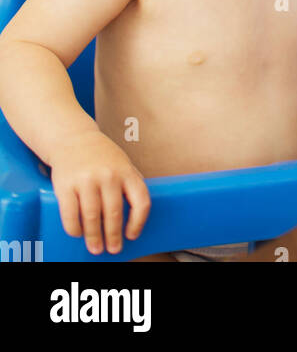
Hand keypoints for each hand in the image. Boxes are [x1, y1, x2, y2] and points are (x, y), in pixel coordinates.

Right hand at [49, 131, 150, 254]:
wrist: (74, 138)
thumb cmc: (102, 155)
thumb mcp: (123, 163)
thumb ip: (131, 184)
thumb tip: (138, 214)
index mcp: (126, 171)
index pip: (141, 201)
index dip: (138, 222)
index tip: (132, 235)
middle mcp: (108, 175)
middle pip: (114, 213)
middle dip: (113, 236)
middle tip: (113, 249)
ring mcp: (86, 180)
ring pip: (92, 217)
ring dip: (94, 237)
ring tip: (96, 248)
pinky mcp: (66, 185)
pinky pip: (70, 214)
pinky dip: (75, 229)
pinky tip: (78, 233)